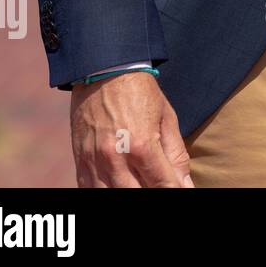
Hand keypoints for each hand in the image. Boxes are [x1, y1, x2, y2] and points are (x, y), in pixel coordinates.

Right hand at [69, 71, 193, 187]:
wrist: (104, 70)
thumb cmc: (140, 92)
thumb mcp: (167, 118)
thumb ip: (176, 155)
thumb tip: (185, 185)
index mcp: (141, 145)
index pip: (163, 185)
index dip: (174, 191)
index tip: (180, 190)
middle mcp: (115, 158)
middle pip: (137, 195)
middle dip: (153, 192)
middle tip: (161, 185)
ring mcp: (94, 161)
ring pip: (111, 196)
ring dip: (129, 193)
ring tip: (141, 183)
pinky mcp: (80, 161)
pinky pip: (89, 190)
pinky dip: (105, 192)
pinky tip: (119, 185)